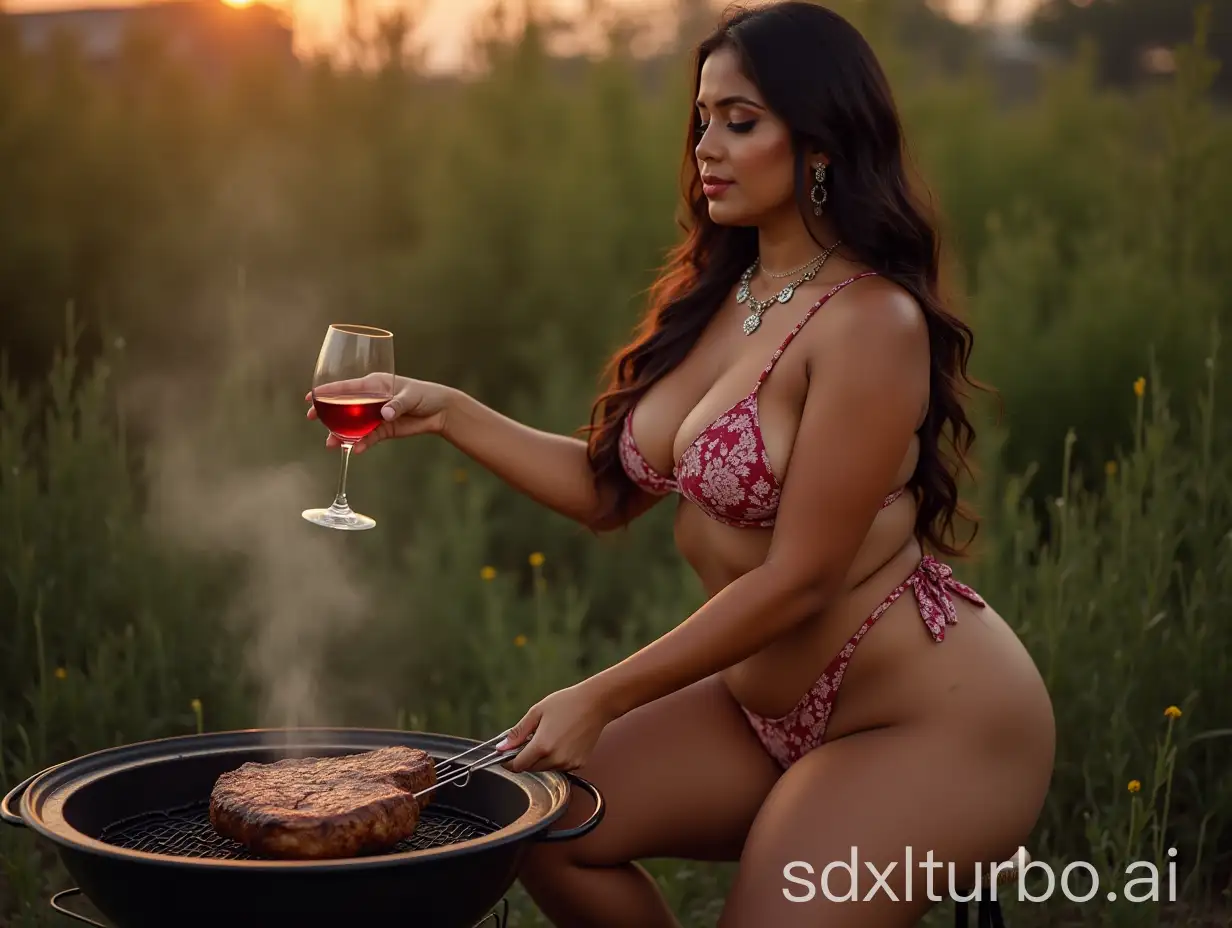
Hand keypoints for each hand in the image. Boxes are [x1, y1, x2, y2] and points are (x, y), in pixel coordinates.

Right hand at [305, 375, 456, 454]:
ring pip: (353, 425)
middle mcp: (371, 399)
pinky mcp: (384, 430)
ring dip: (340, 433)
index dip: (327, 391)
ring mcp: (375, 416)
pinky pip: (368, 437)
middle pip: (344, 406)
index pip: (346, 387)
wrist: (441, 412)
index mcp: (374, 384)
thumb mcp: (411, 396)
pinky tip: (354, 450)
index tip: (311, 396)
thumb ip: (397, 404)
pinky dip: (361, 443)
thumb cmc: (425, 395)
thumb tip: (386, 414)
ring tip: (331, 444)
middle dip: (327, 413)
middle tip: (312, 419)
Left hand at [496, 679, 616, 772]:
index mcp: (542, 746)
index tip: (506, 755)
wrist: (597, 703)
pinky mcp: (579, 764)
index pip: (518, 765)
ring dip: (541, 759)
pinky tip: (562, 741)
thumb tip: (501, 747)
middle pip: (531, 769)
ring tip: (549, 736)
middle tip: (530, 739)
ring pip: (545, 769)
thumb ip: (518, 732)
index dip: (509, 761)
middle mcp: (556, 759)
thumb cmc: (567, 703)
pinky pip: (561, 767)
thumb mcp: (537, 712)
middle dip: (525, 758)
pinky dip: (556, 759)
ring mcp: (569, 763)